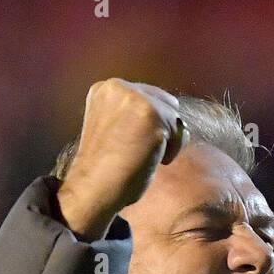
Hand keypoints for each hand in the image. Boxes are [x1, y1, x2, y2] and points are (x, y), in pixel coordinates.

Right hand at [56, 78, 188, 240]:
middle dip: (161, 127)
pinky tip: (150, 160)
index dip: (149, 123)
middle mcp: (119, 87)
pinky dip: (172, 150)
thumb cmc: (104, 168)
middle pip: (165, 102)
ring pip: (174, 116)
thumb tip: (176, 122)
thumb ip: (133, 116)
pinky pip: (179, 131)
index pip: (147, 96)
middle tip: (139, 151)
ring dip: (167, 140)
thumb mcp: (113, 127)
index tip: (134, 144)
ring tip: (142, 155)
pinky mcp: (152, 114)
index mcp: (105, 89)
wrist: (94, 187)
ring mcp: (135, 98)